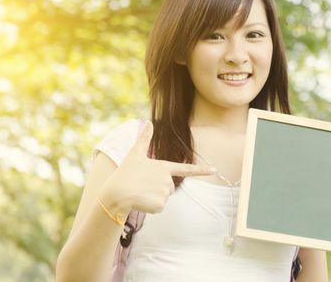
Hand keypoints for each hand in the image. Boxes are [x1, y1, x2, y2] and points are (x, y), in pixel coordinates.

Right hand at [99, 120, 215, 213]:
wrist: (116, 193)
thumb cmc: (125, 173)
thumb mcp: (135, 154)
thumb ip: (144, 139)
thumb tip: (148, 122)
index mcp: (164, 167)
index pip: (187, 169)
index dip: (201, 170)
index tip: (214, 170)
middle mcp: (167, 179)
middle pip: (169, 187)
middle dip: (158, 188)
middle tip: (143, 185)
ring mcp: (165, 192)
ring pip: (163, 198)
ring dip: (153, 197)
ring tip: (140, 193)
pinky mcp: (160, 204)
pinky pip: (158, 208)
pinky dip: (150, 207)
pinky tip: (141, 201)